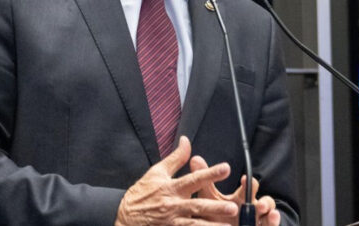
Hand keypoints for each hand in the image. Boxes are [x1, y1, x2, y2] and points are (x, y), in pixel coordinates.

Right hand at [115, 136, 238, 224]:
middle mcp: (173, 205)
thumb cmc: (142, 193)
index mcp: (171, 188)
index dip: (210, 173)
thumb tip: (186, 140)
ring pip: (195, 225)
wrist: (126, 217)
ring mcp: (172, 222)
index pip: (194, 179)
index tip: (226, 168)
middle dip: (215, 207)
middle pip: (197, 206)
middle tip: (232, 208)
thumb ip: (176, 158)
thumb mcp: (157, 172)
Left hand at [189, 156, 280, 225]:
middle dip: (265, 202)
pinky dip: (273, 224)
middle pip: (265, 202)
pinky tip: (273, 218)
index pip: (249, 186)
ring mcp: (257, 221)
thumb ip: (205, 181)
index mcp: (241, 197)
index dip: (249, 183)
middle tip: (260, 204)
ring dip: (271, 216)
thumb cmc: (216, 212)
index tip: (244, 180)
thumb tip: (195, 159)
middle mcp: (252, 209)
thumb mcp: (209, 197)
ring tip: (269, 215)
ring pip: (270, 217)